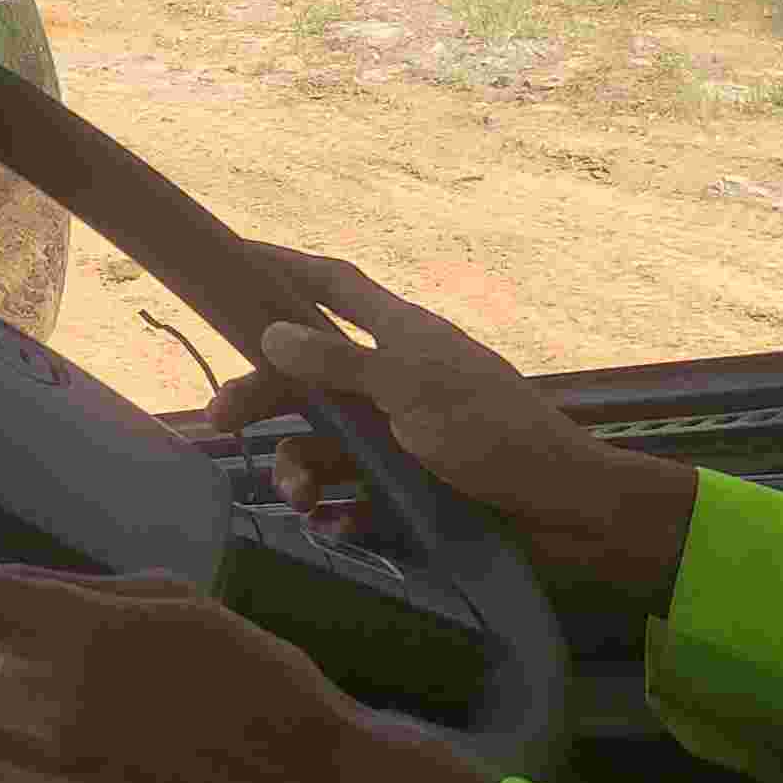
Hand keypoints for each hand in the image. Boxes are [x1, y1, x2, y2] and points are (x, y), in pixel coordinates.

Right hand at [208, 246, 699, 599]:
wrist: (563, 509)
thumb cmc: (493, 434)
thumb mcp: (411, 390)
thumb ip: (340, 363)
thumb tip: (273, 331)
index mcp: (401, 336)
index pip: (332, 286)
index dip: (283, 267)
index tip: (231, 257)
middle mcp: (394, 378)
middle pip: (308, 375)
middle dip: (263, 396)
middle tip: (219, 423)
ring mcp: (400, 433)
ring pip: (323, 441)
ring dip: (300, 469)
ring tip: (303, 501)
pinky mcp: (410, 484)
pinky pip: (352, 492)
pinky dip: (339, 510)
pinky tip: (338, 525)